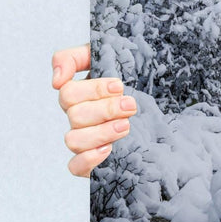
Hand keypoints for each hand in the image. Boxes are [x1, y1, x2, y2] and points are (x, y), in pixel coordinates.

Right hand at [52, 44, 137, 176]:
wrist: (164, 104)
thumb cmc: (134, 76)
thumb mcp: (111, 54)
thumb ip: (76, 57)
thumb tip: (56, 80)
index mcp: (80, 94)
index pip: (68, 92)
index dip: (93, 90)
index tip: (119, 86)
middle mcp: (80, 117)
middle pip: (75, 116)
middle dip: (106, 109)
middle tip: (130, 105)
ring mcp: (85, 139)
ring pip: (73, 140)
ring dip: (101, 132)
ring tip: (126, 125)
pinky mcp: (92, 161)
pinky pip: (75, 167)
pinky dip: (88, 159)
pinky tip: (108, 149)